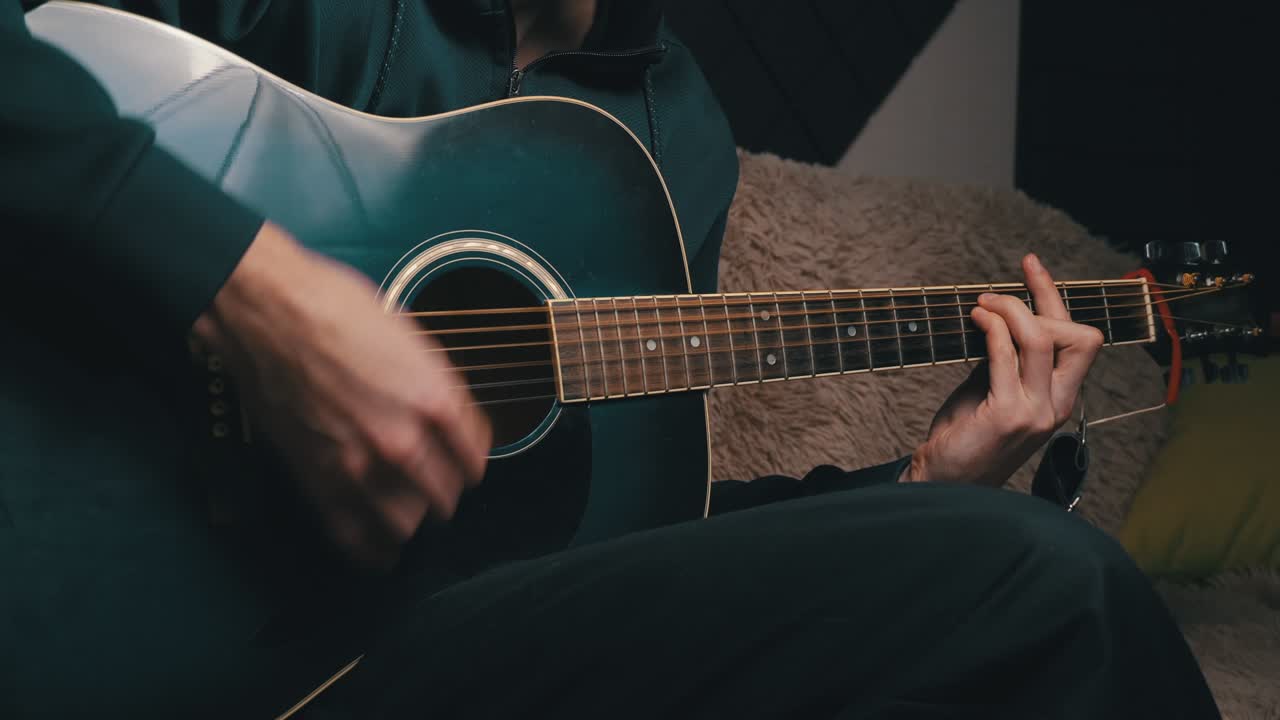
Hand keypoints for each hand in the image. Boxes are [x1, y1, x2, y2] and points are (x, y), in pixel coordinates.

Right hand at [193, 222, 491, 570]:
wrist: (266, 310)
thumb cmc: (332, 306)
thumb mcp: (408, 336)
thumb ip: (433, 383)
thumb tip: (446, 413)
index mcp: (434, 398)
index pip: (475, 454)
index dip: (472, 458)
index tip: (467, 461)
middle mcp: (403, 439)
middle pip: (446, 494)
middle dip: (445, 490)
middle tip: (439, 484)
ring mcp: (359, 465)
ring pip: (406, 523)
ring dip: (411, 517)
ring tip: (409, 508)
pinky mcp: (317, 480)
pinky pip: (355, 537)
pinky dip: (373, 551)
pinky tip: (382, 553)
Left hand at [901, 254, 1102, 485]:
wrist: (942, 483)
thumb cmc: (964, 437)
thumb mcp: (991, 390)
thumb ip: (1005, 360)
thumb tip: (999, 317)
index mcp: (1059, 399)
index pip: (1078, 339)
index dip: (1054, 297)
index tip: (1029, 266)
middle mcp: (1056, 406)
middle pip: (1077, 337)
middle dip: (1036, 303)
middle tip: (994, 296)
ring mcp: (1035, 412)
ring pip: (1041, 340)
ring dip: (1009, 311)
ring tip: (981, 306)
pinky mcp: (1007, 416)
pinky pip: (1006, 355)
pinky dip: (992, 329)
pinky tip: (975, 321)